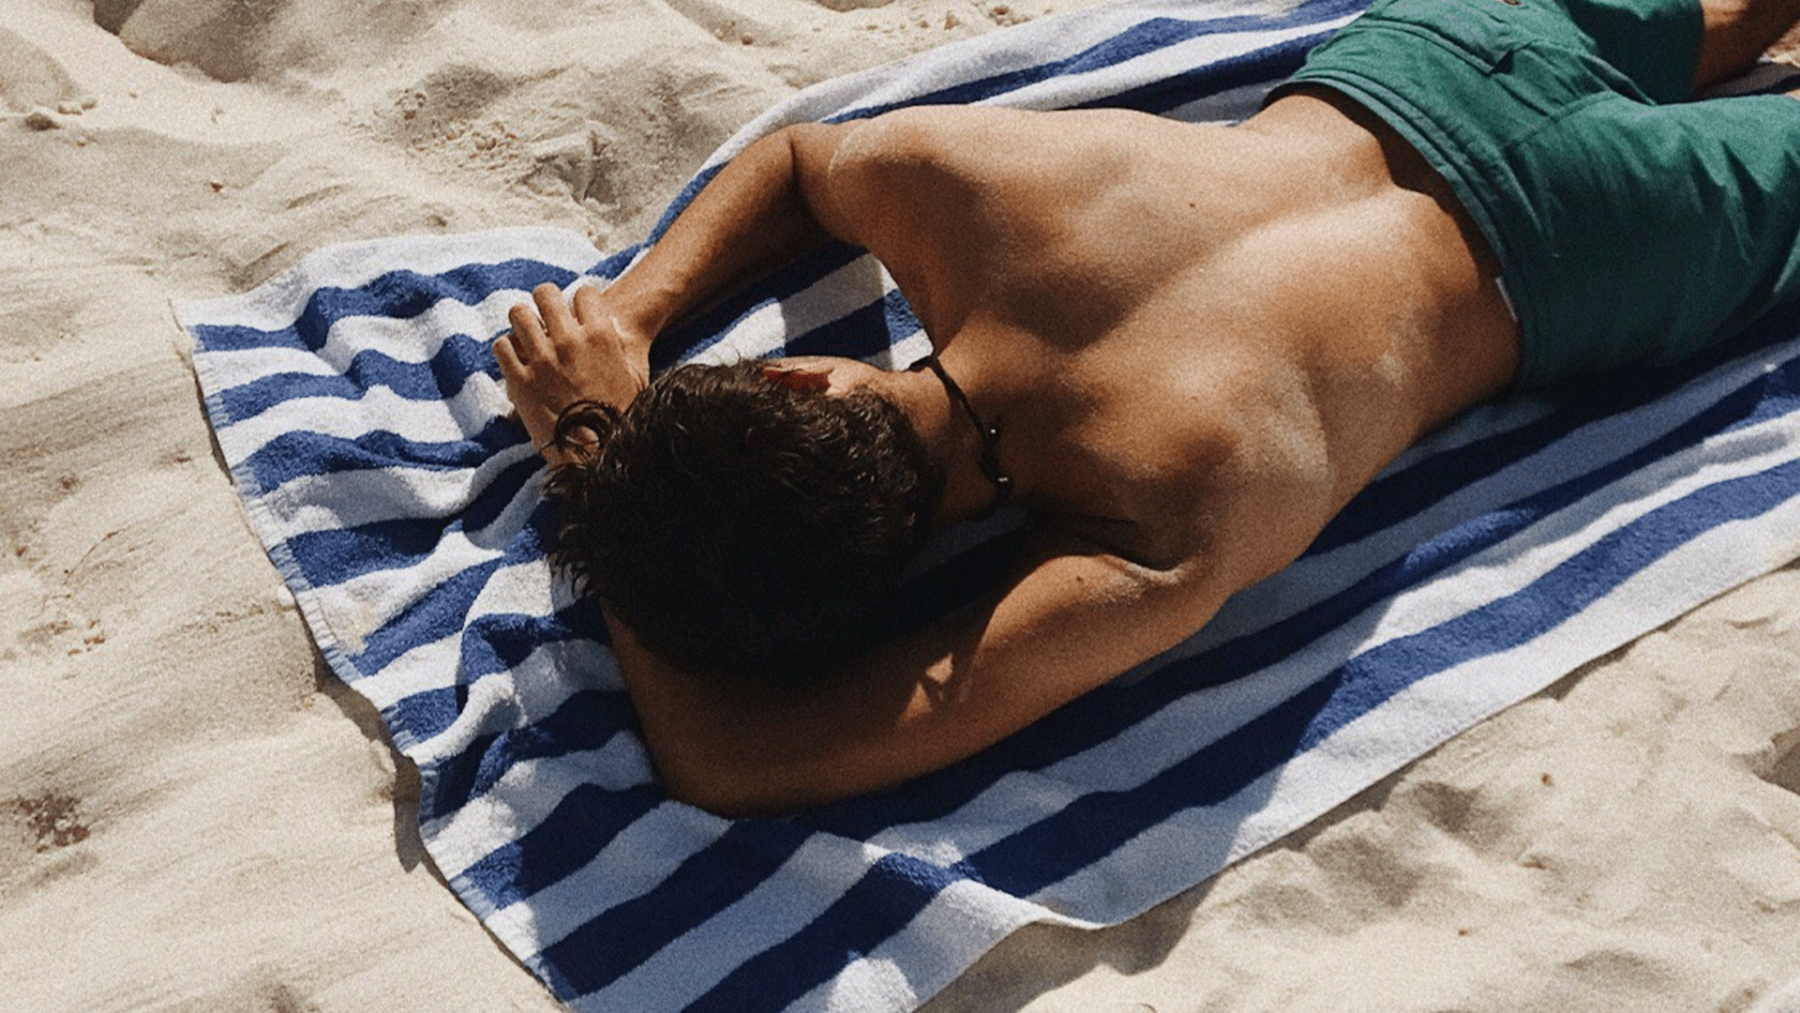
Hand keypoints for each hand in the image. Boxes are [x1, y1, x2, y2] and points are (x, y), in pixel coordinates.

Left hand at [495, 282, 651, 464]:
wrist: (598, 453)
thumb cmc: (620, 416)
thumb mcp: (635, 376)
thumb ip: (622, 347)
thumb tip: (614, 328)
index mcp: (600, 336)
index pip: (584, 293)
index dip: (580, 301)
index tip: (577, 313)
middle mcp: (568, 341)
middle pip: (546, 293)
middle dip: (546, 301)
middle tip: (546, 315)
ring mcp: (541, 360)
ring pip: (519, 313)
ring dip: (522, 321)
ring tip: (527, 333)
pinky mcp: (519, 380)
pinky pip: (502, 346)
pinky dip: (508, 349)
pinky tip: (516, 358)